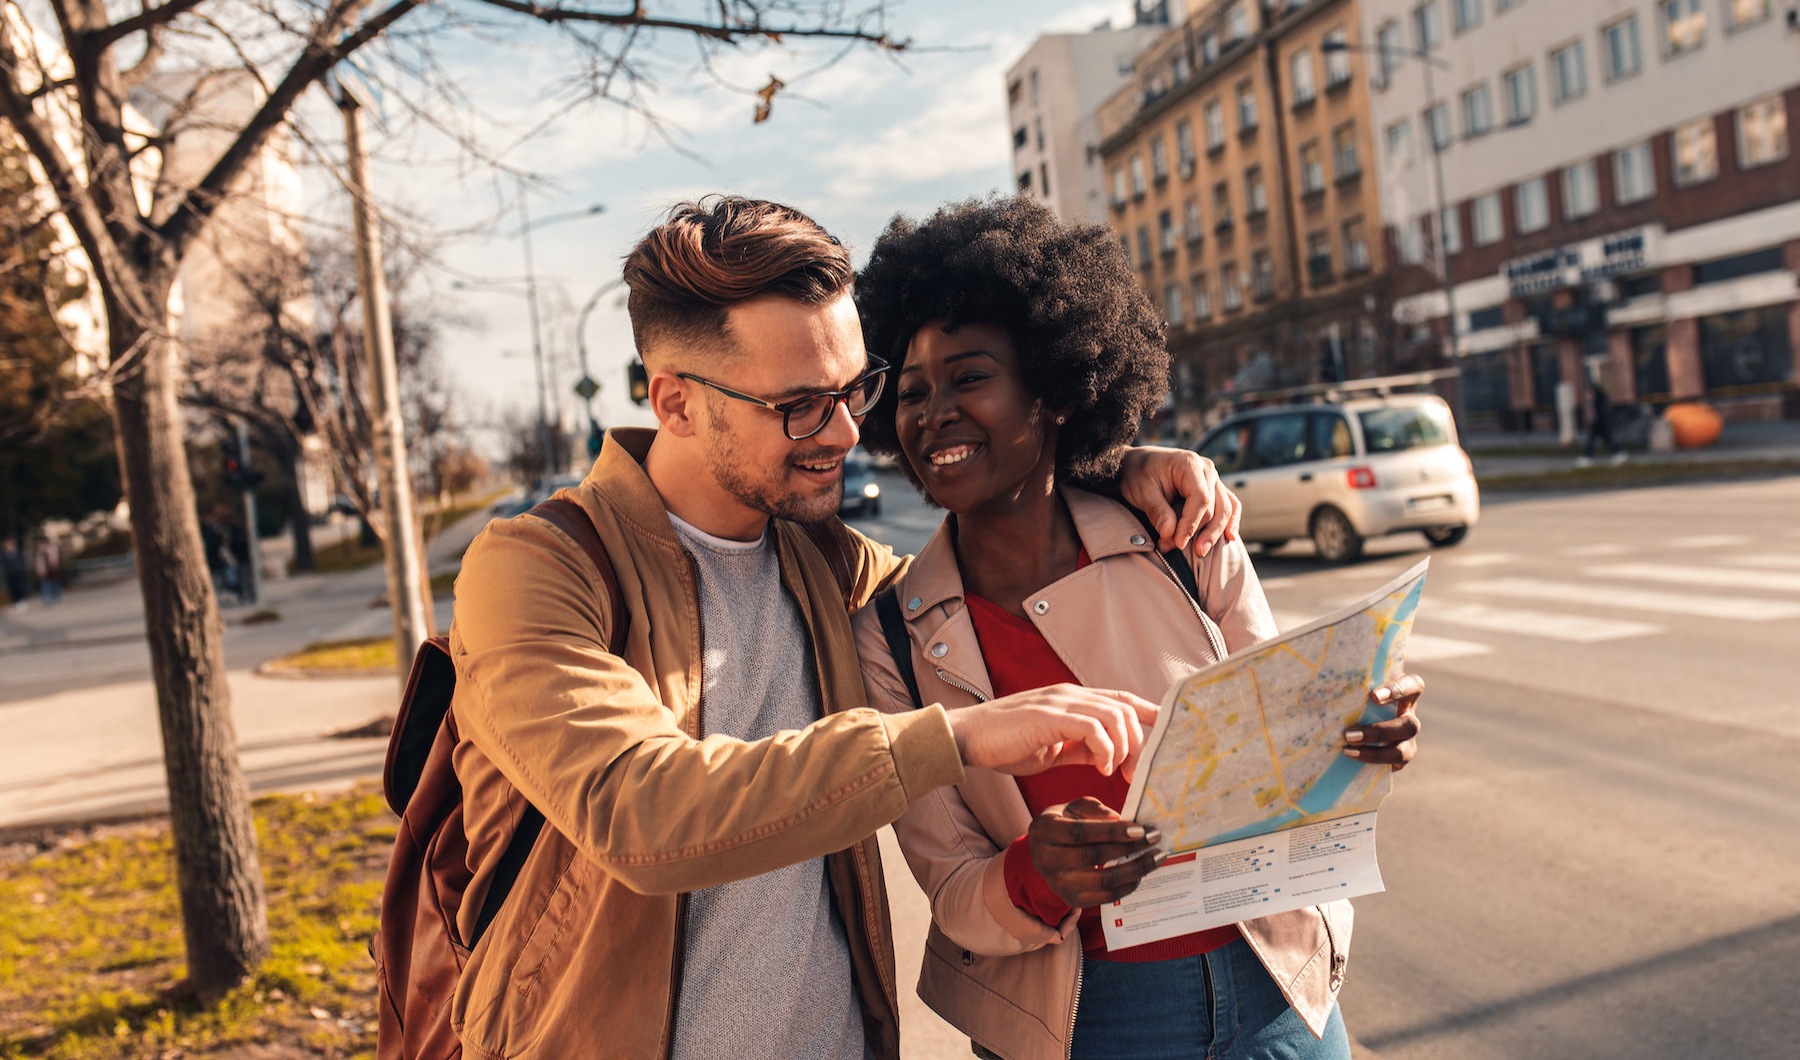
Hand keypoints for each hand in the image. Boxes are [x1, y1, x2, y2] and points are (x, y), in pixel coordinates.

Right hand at [946, 684, 1157, 776]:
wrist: (967, 738)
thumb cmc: (1005, 744)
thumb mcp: (1052, 748)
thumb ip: (1081, 748)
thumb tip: (1108, 758)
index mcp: (1073, 700)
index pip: (1122, 700)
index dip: (1148, 715)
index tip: (1166, 739)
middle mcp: (1070, 694)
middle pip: (1126, 707)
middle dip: (1141, 741)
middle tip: (1139, 773)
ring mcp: (1059, 702)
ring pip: (1114, 714)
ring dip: (1126, 746)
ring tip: (1120, 772)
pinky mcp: (1048, 715)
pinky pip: (1092, 726)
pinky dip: (1105, 748)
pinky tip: (1102, 767)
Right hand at [1028, 796, 1163, 907]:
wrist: (1043, 849)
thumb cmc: (1065, 822)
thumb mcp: (1075, 807)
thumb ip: (1096, 811)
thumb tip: (1123, 821)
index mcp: (1045, 830)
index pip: (1081, 833)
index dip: (1112, 832)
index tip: (1140, 829)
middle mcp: (1046, 859)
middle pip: (1093, 857)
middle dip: (1129, 849)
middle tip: (1154, 840)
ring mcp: (1058, 883)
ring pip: (1102, 881)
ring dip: (1135, 870)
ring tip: (1155, 858)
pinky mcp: (1071, 899)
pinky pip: (1105, 897)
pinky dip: (1127, 886)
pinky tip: (1141, 873)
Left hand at [1117, 446, 1241, 556]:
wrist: (1138, 466)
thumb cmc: (1138, 476)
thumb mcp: (1141, 491)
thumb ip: (1157, 511)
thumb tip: (1169, 533)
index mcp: (1189, 464)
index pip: (1201, 499)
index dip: (1191, 524)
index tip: (1177, 543)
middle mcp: (1206, 469)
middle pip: (1215, 507)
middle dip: (1199, 532)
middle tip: (1176, 549)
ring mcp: (1213, 479)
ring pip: (1225, 509)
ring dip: (1215, 532)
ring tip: (1200, 552)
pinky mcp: (1214, 489)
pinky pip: (1230, 505)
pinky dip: (1230, 521)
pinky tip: (1229, 537)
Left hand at [1343, 673, 1424, 770]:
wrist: (1353, 722)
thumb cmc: (1354, 697)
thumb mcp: (1357, 688)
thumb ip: (1349, 685)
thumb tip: (1315, 679)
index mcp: (1405, 693)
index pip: (1413, 685)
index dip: (1398, 690)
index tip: (1373, 696)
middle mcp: (1410, 717)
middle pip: (1408, 726)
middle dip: (1378, 732)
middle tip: (1349, 734)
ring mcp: (1408, 740)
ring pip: (1402, 751)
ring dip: (1375, 753)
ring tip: (1347, 750)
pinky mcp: (1399, 759)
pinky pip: (1393, 766)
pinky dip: (1372, 765)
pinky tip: (1352, 760)